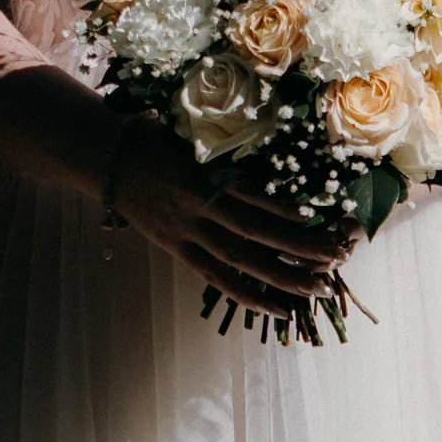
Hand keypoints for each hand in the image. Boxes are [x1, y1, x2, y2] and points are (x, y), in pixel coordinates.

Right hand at [111, 121, 354, 317]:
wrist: (106, 156)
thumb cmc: (155, 136)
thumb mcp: (193, 134)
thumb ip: (228, 152)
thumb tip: (274, 161)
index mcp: (203, 173)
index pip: (253, 196)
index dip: (286, 210)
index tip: (321, 218)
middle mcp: (197, 206)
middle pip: (256, 232)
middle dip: (298, 247)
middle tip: (336, 258)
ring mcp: (186, 231)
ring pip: (240, 260)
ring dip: (281, 276)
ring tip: (316, 289)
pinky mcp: (176, 248)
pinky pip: (214, 277)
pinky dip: (246, 294)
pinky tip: (275, 307)